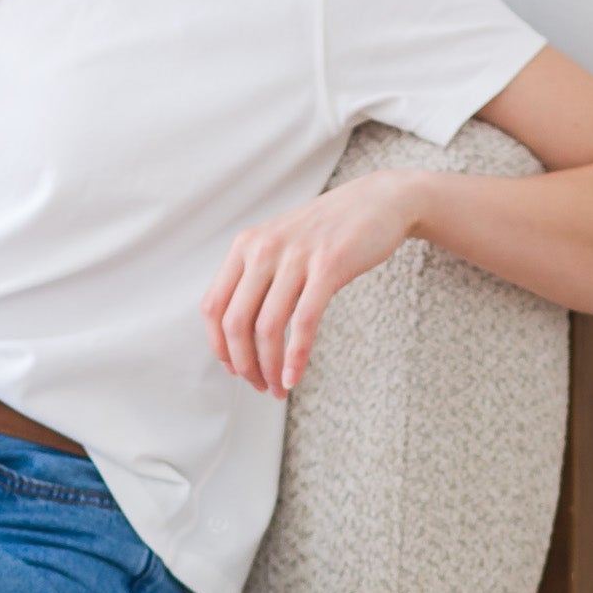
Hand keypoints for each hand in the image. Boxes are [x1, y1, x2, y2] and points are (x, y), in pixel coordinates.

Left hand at [201, 169, 423, 397]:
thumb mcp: (282, 246)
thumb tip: (242, 332)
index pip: (214, 307)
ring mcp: (295, 257)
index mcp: (245, 246)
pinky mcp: (328, 267)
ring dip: (268, 368)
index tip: (237, 370)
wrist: (378, 202)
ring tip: (278, 390)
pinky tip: (294, 378)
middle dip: (244, 365)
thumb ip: (259, 277)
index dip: (220, 347)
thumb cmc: (329, 233)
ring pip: (266, 328)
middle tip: (259, 387)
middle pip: (235, 323)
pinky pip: (303, 322)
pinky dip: (295, 357)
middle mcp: (263, 249)